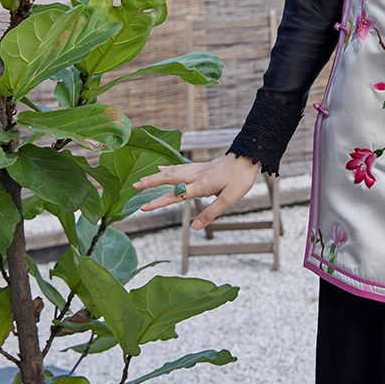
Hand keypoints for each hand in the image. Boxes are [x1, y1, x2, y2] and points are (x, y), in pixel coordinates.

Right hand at [133, 154, 260, 230]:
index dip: (158, 202)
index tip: (143, 207)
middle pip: (169, 179)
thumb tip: (195, 228)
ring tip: (144, 178)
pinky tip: (164, 168)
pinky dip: (170, 168)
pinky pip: (182, 166)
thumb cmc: (241, 178)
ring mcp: (199, 169)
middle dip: (151, 183)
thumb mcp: (230, 199)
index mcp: (201, 185)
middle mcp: (197, 176)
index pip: (175, 195)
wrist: (250, 155)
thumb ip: (211, 213)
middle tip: (134, 186)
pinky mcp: (203, 166)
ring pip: (173, 171)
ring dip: (157, 176)